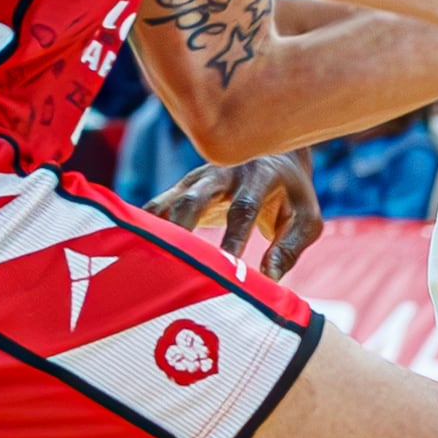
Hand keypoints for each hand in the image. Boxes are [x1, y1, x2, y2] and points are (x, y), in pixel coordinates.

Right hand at [151, 151, 323, 276]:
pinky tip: (133, 254)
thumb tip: (268, 280)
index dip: (233, 238)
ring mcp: (195, 180)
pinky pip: (155, 209)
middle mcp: (222, 174)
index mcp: (258, 178)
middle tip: (175, 267)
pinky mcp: (179, 189)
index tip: (228, 270)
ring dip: (156, 233)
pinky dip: (143, 230)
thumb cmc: (292, 197)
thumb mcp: (305, 219)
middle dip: (182, 231)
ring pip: (167, 204)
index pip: (243, 209)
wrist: (274, 156)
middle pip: (193, 199)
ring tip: (145, 265)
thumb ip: (289, 248)